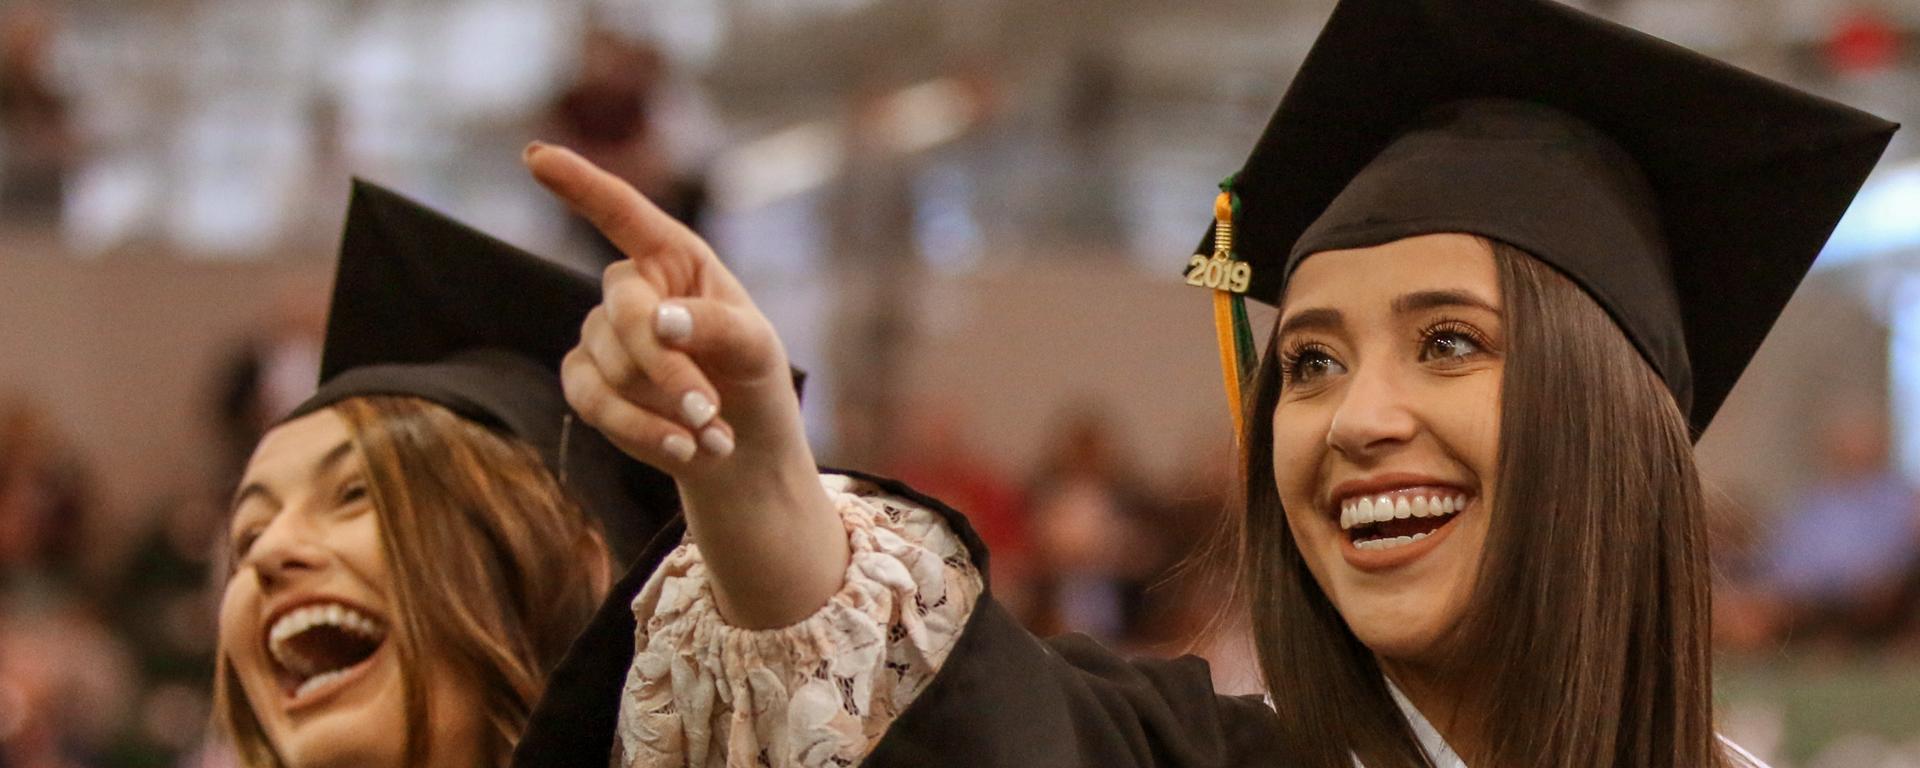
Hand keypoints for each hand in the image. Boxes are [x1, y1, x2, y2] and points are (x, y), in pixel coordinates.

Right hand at [525, 142, 845, 628]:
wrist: (737, 443)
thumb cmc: (750, 376)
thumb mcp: (755, 345)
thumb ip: (714, 325)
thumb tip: (660, 322)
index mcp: (673, 257)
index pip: (621, 212)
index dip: (579, 182)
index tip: (536, 156)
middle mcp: (629, 288)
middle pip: (624, 312)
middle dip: (668, 366)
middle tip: (709, 408)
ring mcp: (599, 334)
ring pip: (612, 366)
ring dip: (667, 408)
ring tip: (713, 432)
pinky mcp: (584, 381)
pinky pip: (594, 402)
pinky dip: (642, 430)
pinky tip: (687, 449)